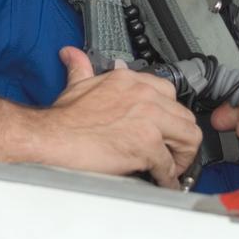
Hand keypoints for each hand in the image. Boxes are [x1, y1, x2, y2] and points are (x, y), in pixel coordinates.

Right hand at [38, 46, 201, 188]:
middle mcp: (144, 95)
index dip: (170, 115)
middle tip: (173, 153)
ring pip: (188, 138)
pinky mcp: (146, 145)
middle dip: (182, 138)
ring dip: (183, 157)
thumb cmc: (62, 118)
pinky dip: (169, 178)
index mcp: (130, 80)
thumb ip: (81, 68)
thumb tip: (72, 56)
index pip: (169, 94)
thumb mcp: (77, 85)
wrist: (50, 138)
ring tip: (172, 168)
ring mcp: (147, 119)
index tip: (166, 129)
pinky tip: (162, 182)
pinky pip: (169, 165)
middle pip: (184, 116)